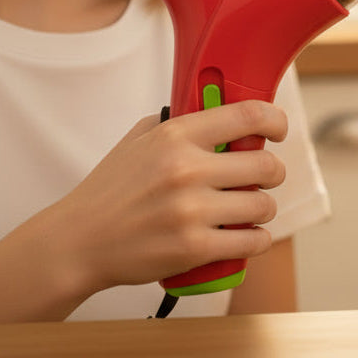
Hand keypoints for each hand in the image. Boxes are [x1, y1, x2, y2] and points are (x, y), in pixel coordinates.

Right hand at [42, 100, 288, 297]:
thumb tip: (217, 109)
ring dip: (263, 209)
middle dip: (272, 173)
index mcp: (176, 135)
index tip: (278, 130)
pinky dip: (257, 240)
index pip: (247, 115)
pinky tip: (246, 235)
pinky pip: (253, 241)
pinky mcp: (194, 247)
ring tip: (247, 210)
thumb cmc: (111, 189)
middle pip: (266, 165)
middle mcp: (187, 168)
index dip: (275, 120)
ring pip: (264, 206)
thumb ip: (178, 122)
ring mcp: (191, 210)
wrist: (79, 240)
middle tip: (260, 179)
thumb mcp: (139, 138)